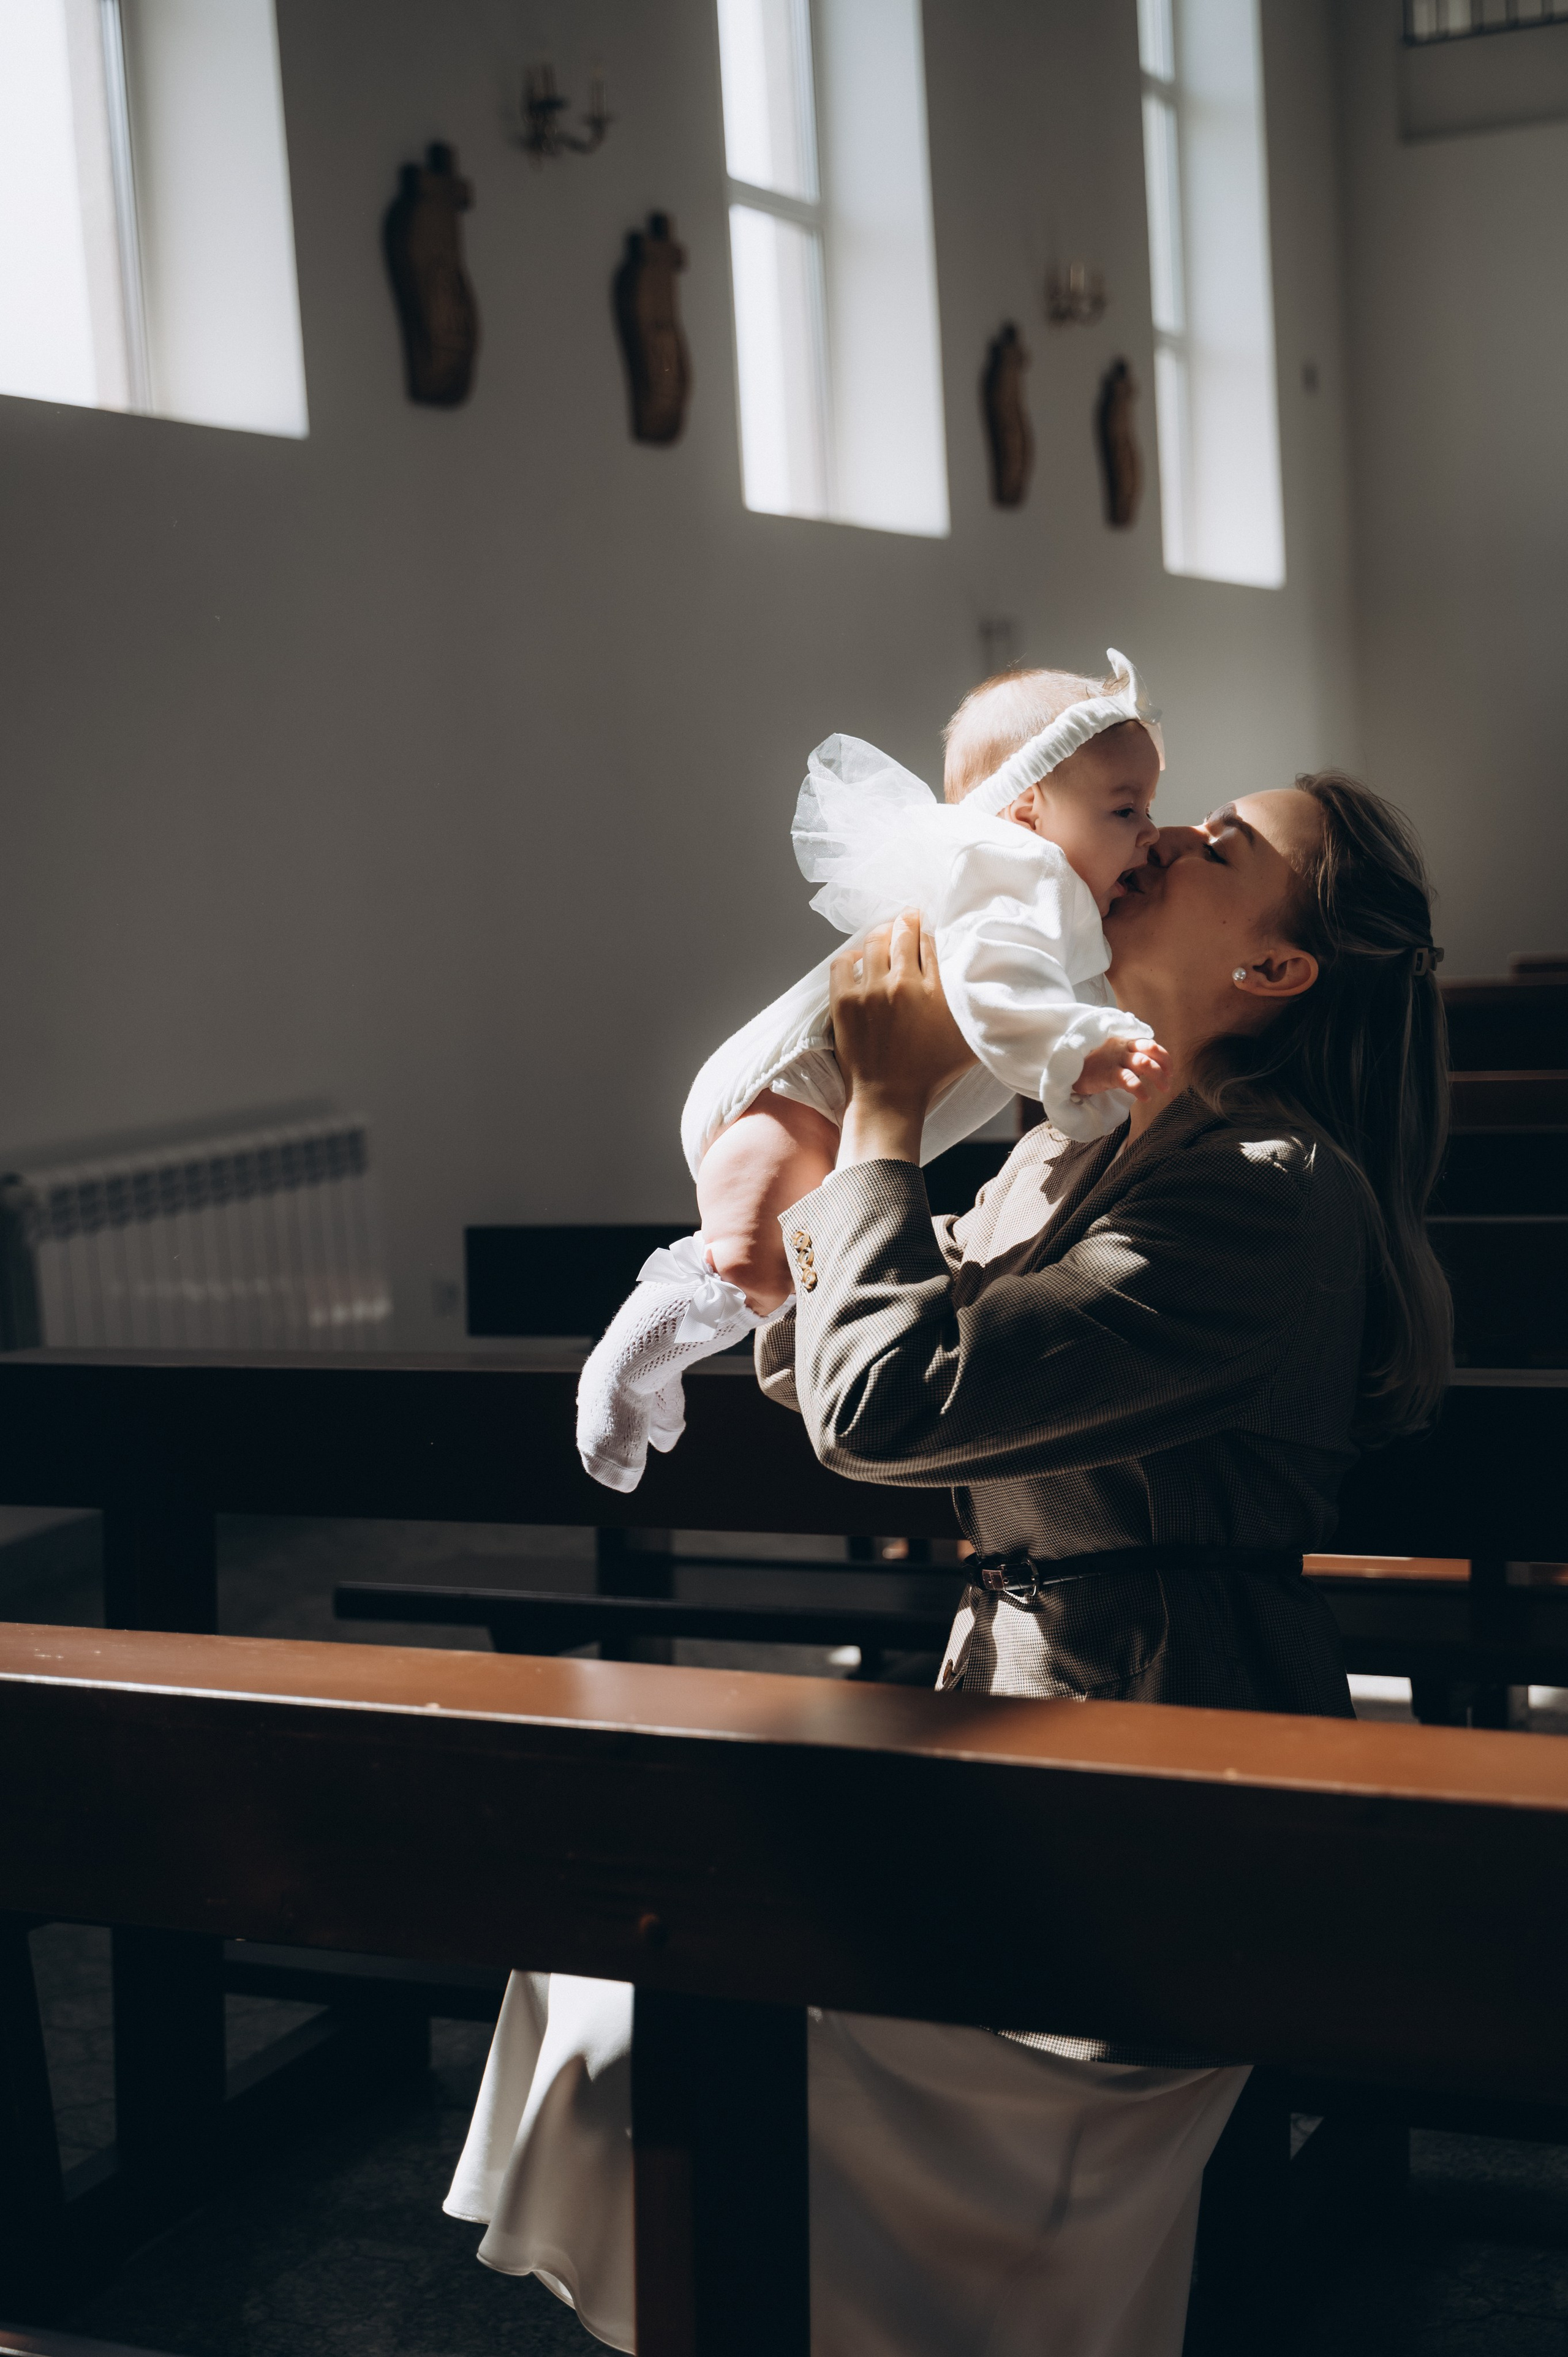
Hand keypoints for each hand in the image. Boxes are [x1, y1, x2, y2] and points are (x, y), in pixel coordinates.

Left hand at [830, 912, 975, 1167]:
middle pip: (903, 932)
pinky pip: (843, 961)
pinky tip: (860, 961)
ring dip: (881, 935)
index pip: (931, 941)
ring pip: (874, 942)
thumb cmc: (932, 1072)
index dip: (928, 929)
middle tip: (907, 921)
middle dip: (906, 922)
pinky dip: (852, 956)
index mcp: (936, 991)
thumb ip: (976, 1005)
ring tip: (885, 938)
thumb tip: (987, 977)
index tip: (926, 926)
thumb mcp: (967, 1038)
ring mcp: (870, 992)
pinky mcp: (844, 1001)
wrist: (890, 1098)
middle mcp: (903, 985)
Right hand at [1073, 1037, 1171, 1105]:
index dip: (1164, 1058)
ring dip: (1158, 1077)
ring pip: (1144, 1063)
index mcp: (1124, 1042)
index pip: (1150, 1045)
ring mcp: (1115, 1059)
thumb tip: (1148, 1068)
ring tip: (1162, 1090)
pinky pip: (1129, 1080)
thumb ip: (1128, 1057)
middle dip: (1164, 1067)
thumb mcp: (1112, 1055)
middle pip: (1151, 1051)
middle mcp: (1122, 1048)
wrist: (1067, 1068)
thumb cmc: (1091, 1064)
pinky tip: (1145, 1098)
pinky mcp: (1107, 1073)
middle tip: (1168, 1082)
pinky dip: (1141, 1090)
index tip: (1169, 1071)